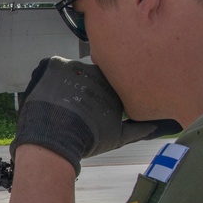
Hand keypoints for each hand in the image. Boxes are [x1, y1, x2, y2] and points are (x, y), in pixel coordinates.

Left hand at [11, 57, 179, 174]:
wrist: (56, 139)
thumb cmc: (89, 139)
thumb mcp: (118, 137)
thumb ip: (139, 130)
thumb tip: (156, 127)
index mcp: (114, 85)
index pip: (107, 84)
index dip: (96, 96)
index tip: (89, 108)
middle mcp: (98, 69)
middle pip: (87, 75)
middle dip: (80, 88)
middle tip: (70, 107)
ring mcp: (76, 64)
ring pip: (69, 71)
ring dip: (62, 83)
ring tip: (56, 103)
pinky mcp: (54, 63)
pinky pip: (50, 67)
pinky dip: (47, 79)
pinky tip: (46, 96)